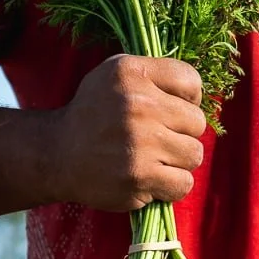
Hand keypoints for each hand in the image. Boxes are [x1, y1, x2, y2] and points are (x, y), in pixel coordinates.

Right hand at [48, 54, 207, 211]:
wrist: (58, 154)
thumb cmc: (96, 114)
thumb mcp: (117, 77)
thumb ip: (157, 77)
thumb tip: (199, 99)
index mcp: (131, 73)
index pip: (191, 82)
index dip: (187, 100)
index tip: (169, 110)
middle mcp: (136, 104)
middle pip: (197, 123)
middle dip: (181, 133)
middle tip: (156, 138)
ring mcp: (139, 143)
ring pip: (194, 155)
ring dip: (178, 161)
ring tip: (152, 158)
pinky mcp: (140, 177)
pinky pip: (183, 183)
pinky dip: (171, 185)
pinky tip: (150, 178)